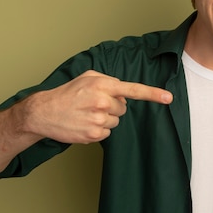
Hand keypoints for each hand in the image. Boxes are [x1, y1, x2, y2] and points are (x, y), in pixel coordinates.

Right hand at [22, 70, 172, 143]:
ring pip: (115, 122)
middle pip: (123, 108)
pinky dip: (98, 130)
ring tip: (86, 114)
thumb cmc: (66, 93)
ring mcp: (98, 120)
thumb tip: (123, 92)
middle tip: (93, 105)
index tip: (168, 98)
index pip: (133, 90)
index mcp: (102, 85)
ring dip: (105, 119)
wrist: (43, 112)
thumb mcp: (87, 77)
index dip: (153, 94)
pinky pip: (107, 133)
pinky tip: (83, 124)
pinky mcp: (93, 134)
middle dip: (112, 107)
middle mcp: (102, 102)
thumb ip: (108, 80)